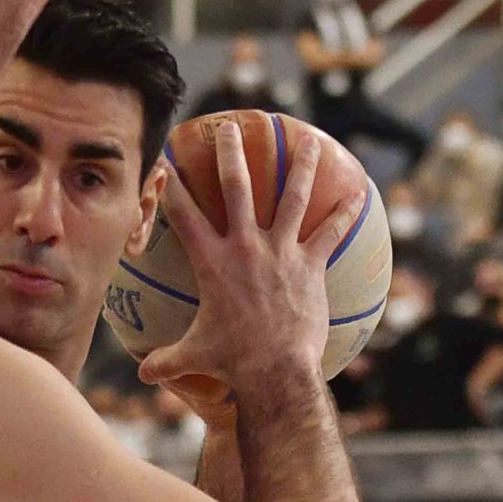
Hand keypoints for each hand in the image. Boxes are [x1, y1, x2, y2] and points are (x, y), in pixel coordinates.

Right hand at [138, 124, 365, 397]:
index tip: (168, 159)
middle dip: (230, 153)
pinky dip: (344, 212)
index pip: (184, 214)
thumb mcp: (191, 357)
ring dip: (301, 166)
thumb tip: (143, 374)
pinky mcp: (310, 265)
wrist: (276, 371)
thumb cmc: (230, 363)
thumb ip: (165, 361)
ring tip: (307, 139)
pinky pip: (331, 233)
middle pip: (236, 187)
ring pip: (292, 197)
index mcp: (211, 262)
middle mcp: (245, 247)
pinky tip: (358, 191)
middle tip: (229, 127)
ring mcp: (281, 252)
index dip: (172, 184)